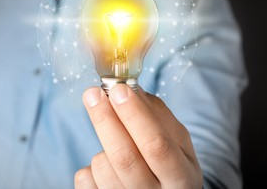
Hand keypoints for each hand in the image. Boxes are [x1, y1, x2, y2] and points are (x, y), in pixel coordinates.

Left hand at [75, 84, 202, 188]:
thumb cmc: (170, 164)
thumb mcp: (176, 142)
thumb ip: (157, 115)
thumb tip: (129, 89)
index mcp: (181, 177)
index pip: (157, 146)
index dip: (135, 116)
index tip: (119, 89)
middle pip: (124, 158)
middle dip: (106, 120)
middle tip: (92, 94)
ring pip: (102, 166)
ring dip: (102, 146)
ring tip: (116, 147)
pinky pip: (85, 178)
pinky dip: (91, 166)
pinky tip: (108, 168)